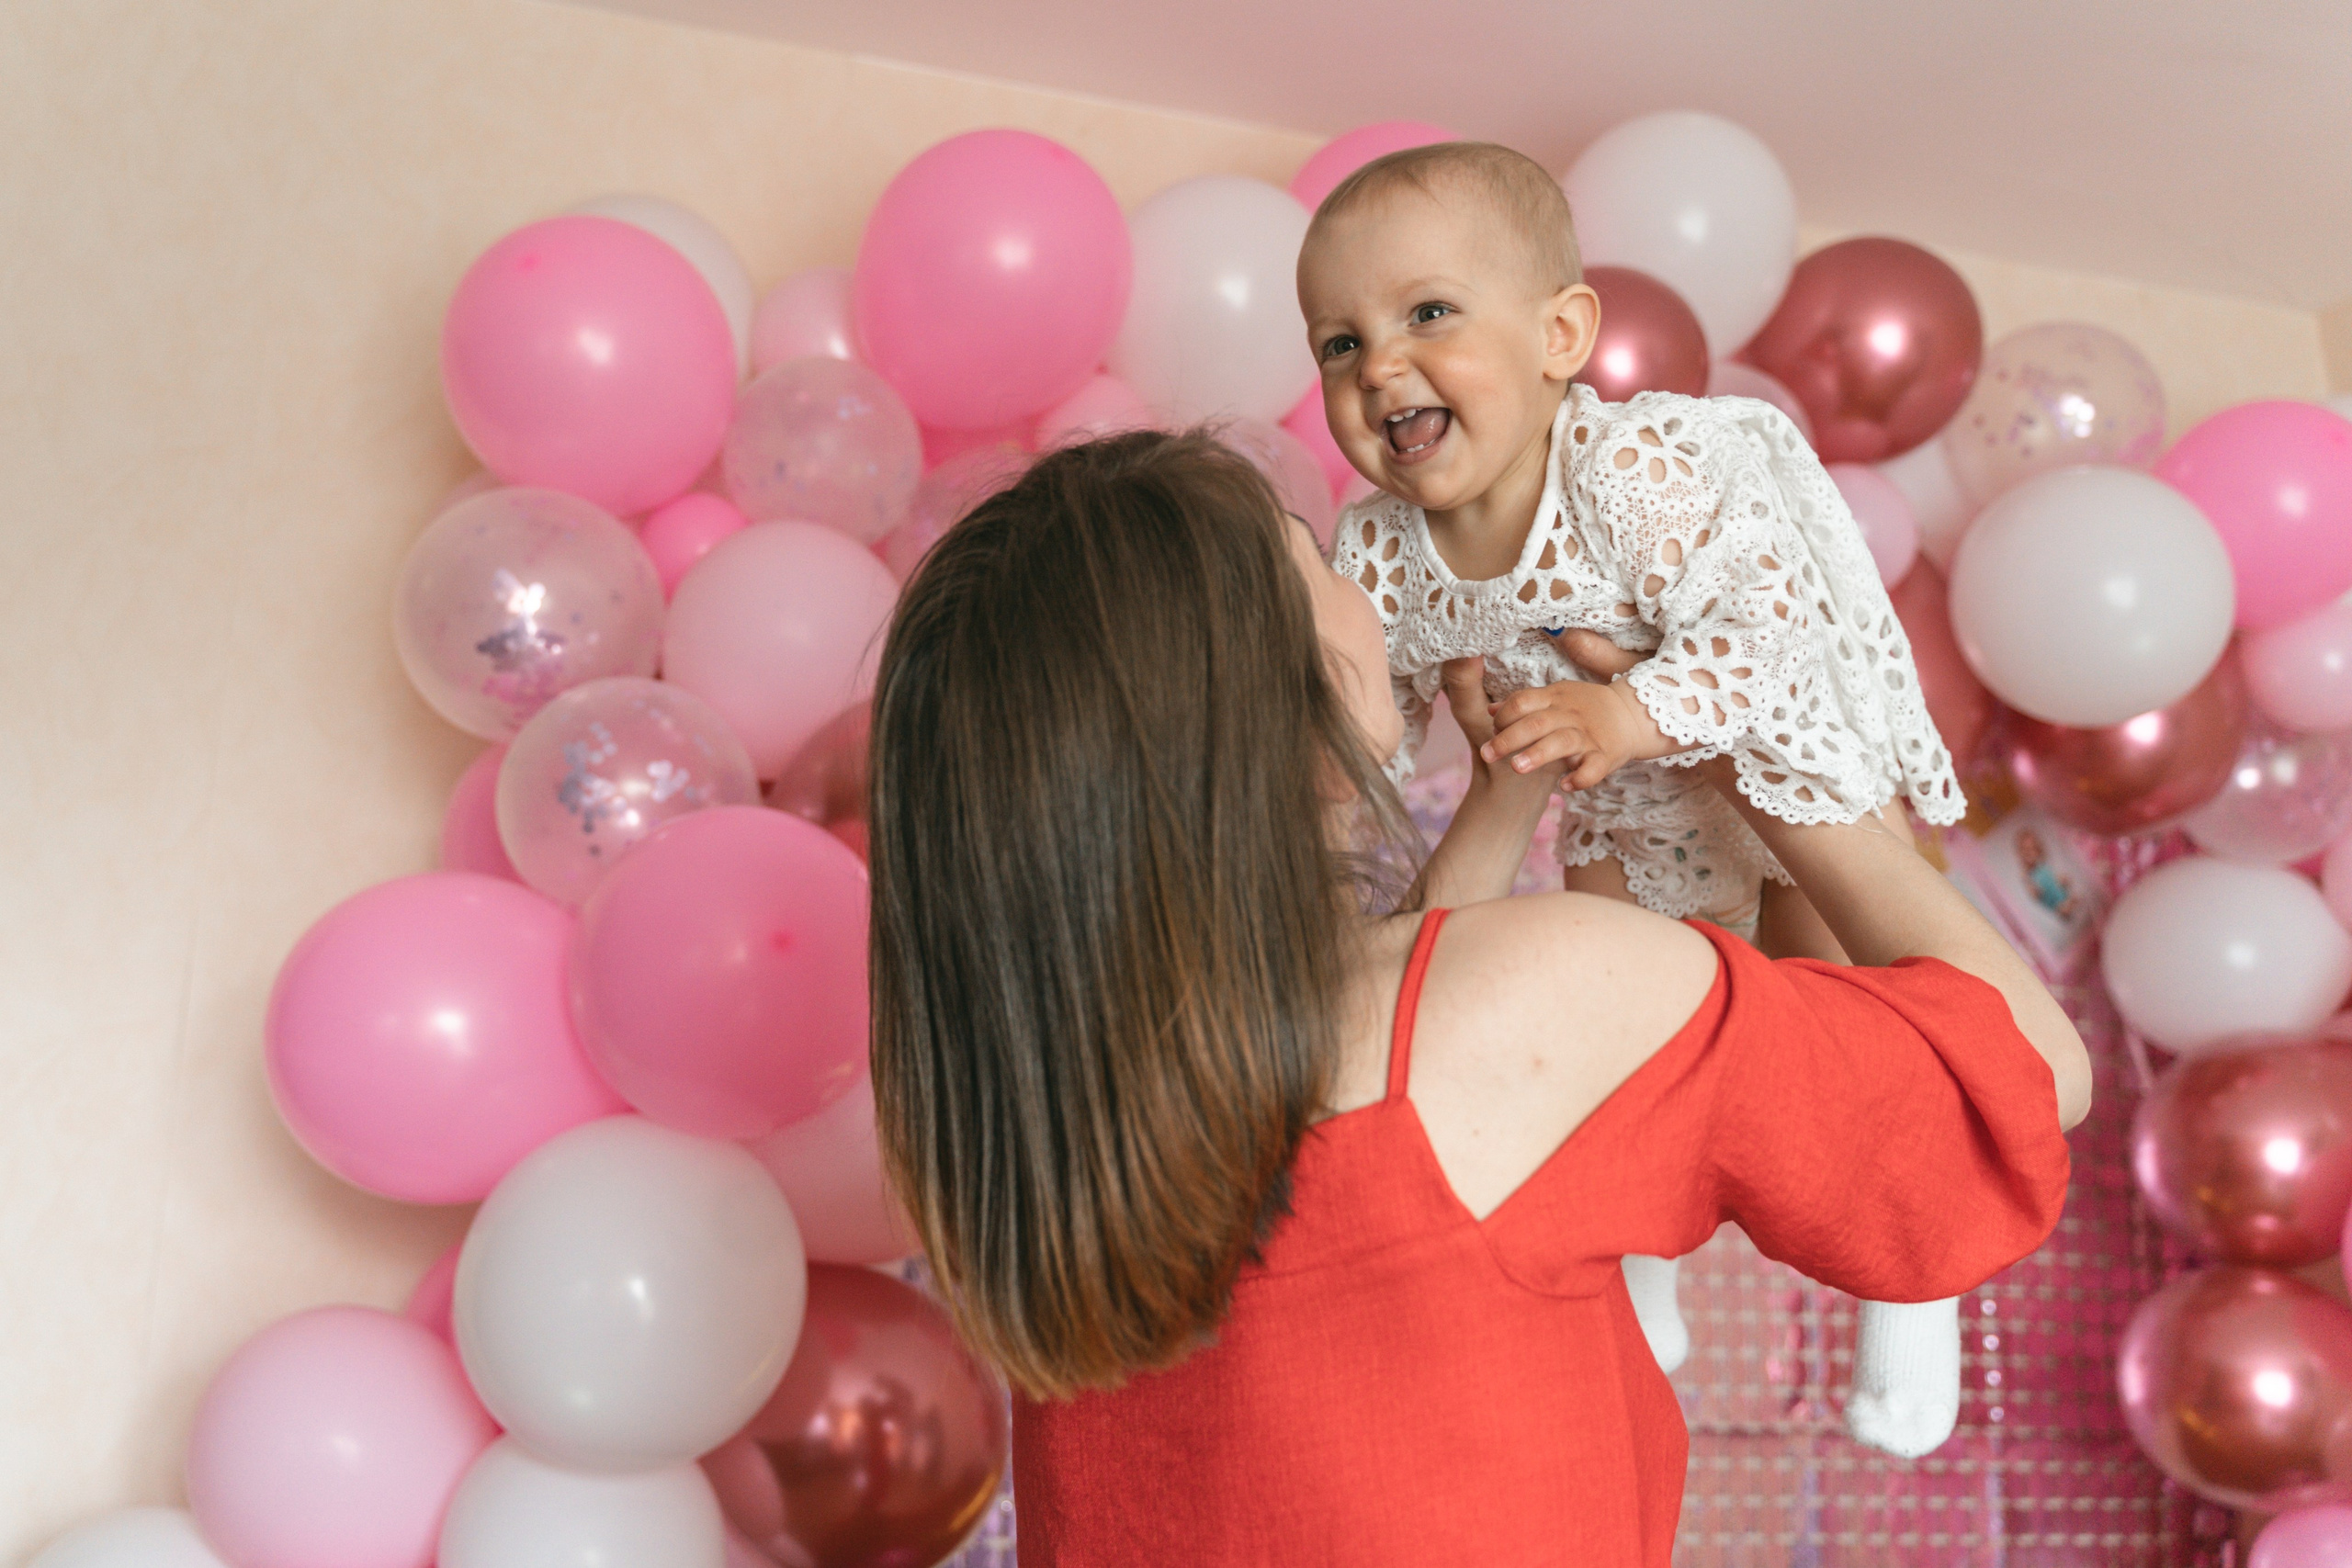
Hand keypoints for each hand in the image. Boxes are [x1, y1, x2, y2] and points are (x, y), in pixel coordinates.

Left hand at [1483, 679, 1650, 789]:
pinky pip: (1594, 768)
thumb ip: (1523, 704)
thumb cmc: (1585, 708)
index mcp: (1555, 699)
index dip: (1504, 716)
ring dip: (1537, 754)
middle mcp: (1570, 715)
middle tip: (1486, 754)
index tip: (1492, 731)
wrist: (1633, 714)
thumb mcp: (1555, 697)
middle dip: (1508, 739)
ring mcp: (1588, 736)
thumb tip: (1490, 711)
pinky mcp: (1606, 756)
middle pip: (1536, 723)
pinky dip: (1580, 778)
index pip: (1523, 702)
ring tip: (1515, 768)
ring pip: (1562, 742)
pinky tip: (1564, 787)